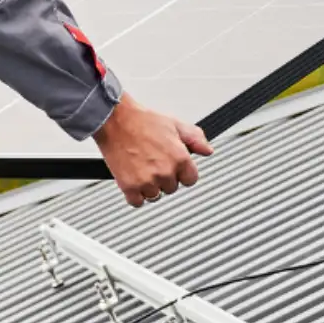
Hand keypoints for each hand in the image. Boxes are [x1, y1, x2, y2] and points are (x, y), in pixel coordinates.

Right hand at [93, 93, 212, 207]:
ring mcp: (147, 181)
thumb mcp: (174, 124)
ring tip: (142, 167)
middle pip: (172, 188)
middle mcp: (165, 172)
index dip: (182, 172)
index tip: (173, 165)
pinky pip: (137, 202)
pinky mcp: (130, 187)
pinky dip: (135, 194)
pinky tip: (133, 177)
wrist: (115, 120)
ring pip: (155, 196)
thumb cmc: (142, 120)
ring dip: (150, 186)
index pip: (191, 179)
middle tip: (154, 161)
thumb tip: (207, 150)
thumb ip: (195, 139)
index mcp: (180, 158)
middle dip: (165, 177)